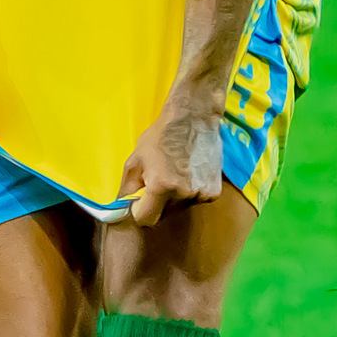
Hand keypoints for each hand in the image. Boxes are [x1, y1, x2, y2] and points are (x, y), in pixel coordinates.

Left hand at [119, 103, 226, 229]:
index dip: (140, 211)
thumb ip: (128, 185)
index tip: (139, 200)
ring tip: (176, 172)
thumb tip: (122, 205)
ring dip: (175, 196)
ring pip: (180, 207)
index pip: (146, 219)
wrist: (193, 118)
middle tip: (158, 180)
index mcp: (161, 187)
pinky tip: (191, 172)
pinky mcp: (214, 192)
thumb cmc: (160, 135)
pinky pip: (196, 200)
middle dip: (157, 203)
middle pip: (164, 214)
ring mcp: (200, 194)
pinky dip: (191, 191)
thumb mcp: (136, 158)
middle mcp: (182, 195)